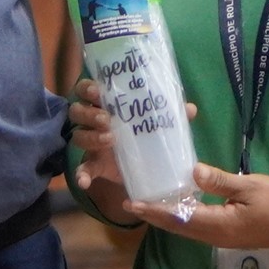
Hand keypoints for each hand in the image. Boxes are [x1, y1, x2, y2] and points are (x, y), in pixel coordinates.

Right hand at [68, 79, 197, 204]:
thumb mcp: (156, 124)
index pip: (86, 89)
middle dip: (89, 113)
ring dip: (90, 137)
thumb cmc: (145, 134)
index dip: (88, 87)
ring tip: (109, 140)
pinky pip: (81, 169)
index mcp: (105, 104)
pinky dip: (80, 175)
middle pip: (77, 111)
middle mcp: (93, 122)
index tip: (99, 91)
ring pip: (78, 136)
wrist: (143, 166)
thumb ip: (169, 115)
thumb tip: (190, 109)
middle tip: (107, 120)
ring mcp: (91, 144)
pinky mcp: (93, 165)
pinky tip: (84, 181)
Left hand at [127, 163, 268, 248]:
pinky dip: (182, 218)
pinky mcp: (228, 234)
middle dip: (155, 216)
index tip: (134, 203)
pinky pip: (197, 227)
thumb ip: (220, 181)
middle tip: (133, 204)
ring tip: (149, 204)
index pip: (179, 218)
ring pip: (187, 229)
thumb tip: (192, 172)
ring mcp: (222, 238)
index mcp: (218, 226)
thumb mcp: (248, 186)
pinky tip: (179, 205)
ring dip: (167, 218)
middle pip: (178, 227)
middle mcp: (215, 236)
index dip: (155, 210)